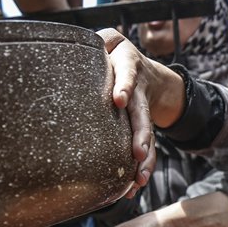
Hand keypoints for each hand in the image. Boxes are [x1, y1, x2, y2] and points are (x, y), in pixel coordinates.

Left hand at [99, 28, 164, 192]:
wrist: (150, 73)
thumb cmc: (119, 56)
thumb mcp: (112, 40)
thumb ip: (100, 40)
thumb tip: (77, 43)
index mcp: (130, 68)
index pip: (128, 76)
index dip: (124, 87)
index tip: (118, 100)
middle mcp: (139, 94)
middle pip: (142, 115)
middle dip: (141, 135)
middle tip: (137, 153)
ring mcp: (142, 113)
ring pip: (147, 137)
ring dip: (145, 159)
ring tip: (139, 179)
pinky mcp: (142, 129)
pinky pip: (145, 150)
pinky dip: (141, 167)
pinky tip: (134, 186)